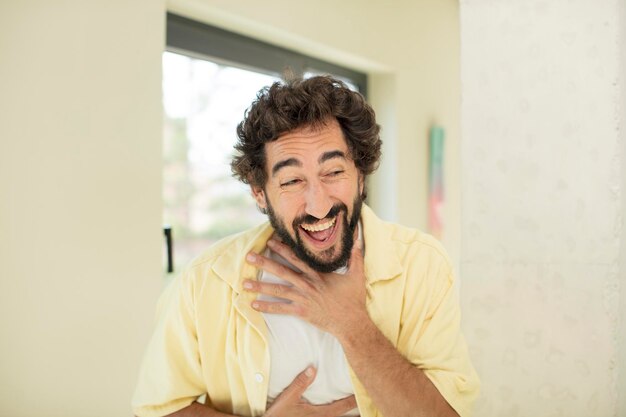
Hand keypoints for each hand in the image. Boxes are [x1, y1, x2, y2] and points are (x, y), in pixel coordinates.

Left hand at [243, 237, 368, 336]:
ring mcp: (303, 298)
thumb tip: (358, 236)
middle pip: (282, 271)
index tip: (270, 240)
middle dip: (264, 263)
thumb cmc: (353, 299)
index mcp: (318, 273)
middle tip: (248, 257)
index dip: (283, 248)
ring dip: (260, 286)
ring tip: (244, 283)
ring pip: (278, 290)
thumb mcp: (357, 274)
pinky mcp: (301, 312)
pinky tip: (254, 305)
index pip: (297, 257)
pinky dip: (267, 307)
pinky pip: (281, 309)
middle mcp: (307, 284)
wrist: (351, 322)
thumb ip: (355, 254)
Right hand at [263, 366, 356, 416]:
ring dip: (344, 412)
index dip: (354, 400)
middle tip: (364, 397)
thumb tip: (314, 368)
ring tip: (353, 405)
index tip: (365, 391)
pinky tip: (332, 408)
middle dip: (354, 408)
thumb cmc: (279, 415)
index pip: (342, 407)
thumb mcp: (288, 398)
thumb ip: (300, 383)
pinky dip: (335, 414)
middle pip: (343, 416)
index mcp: (320, 415)